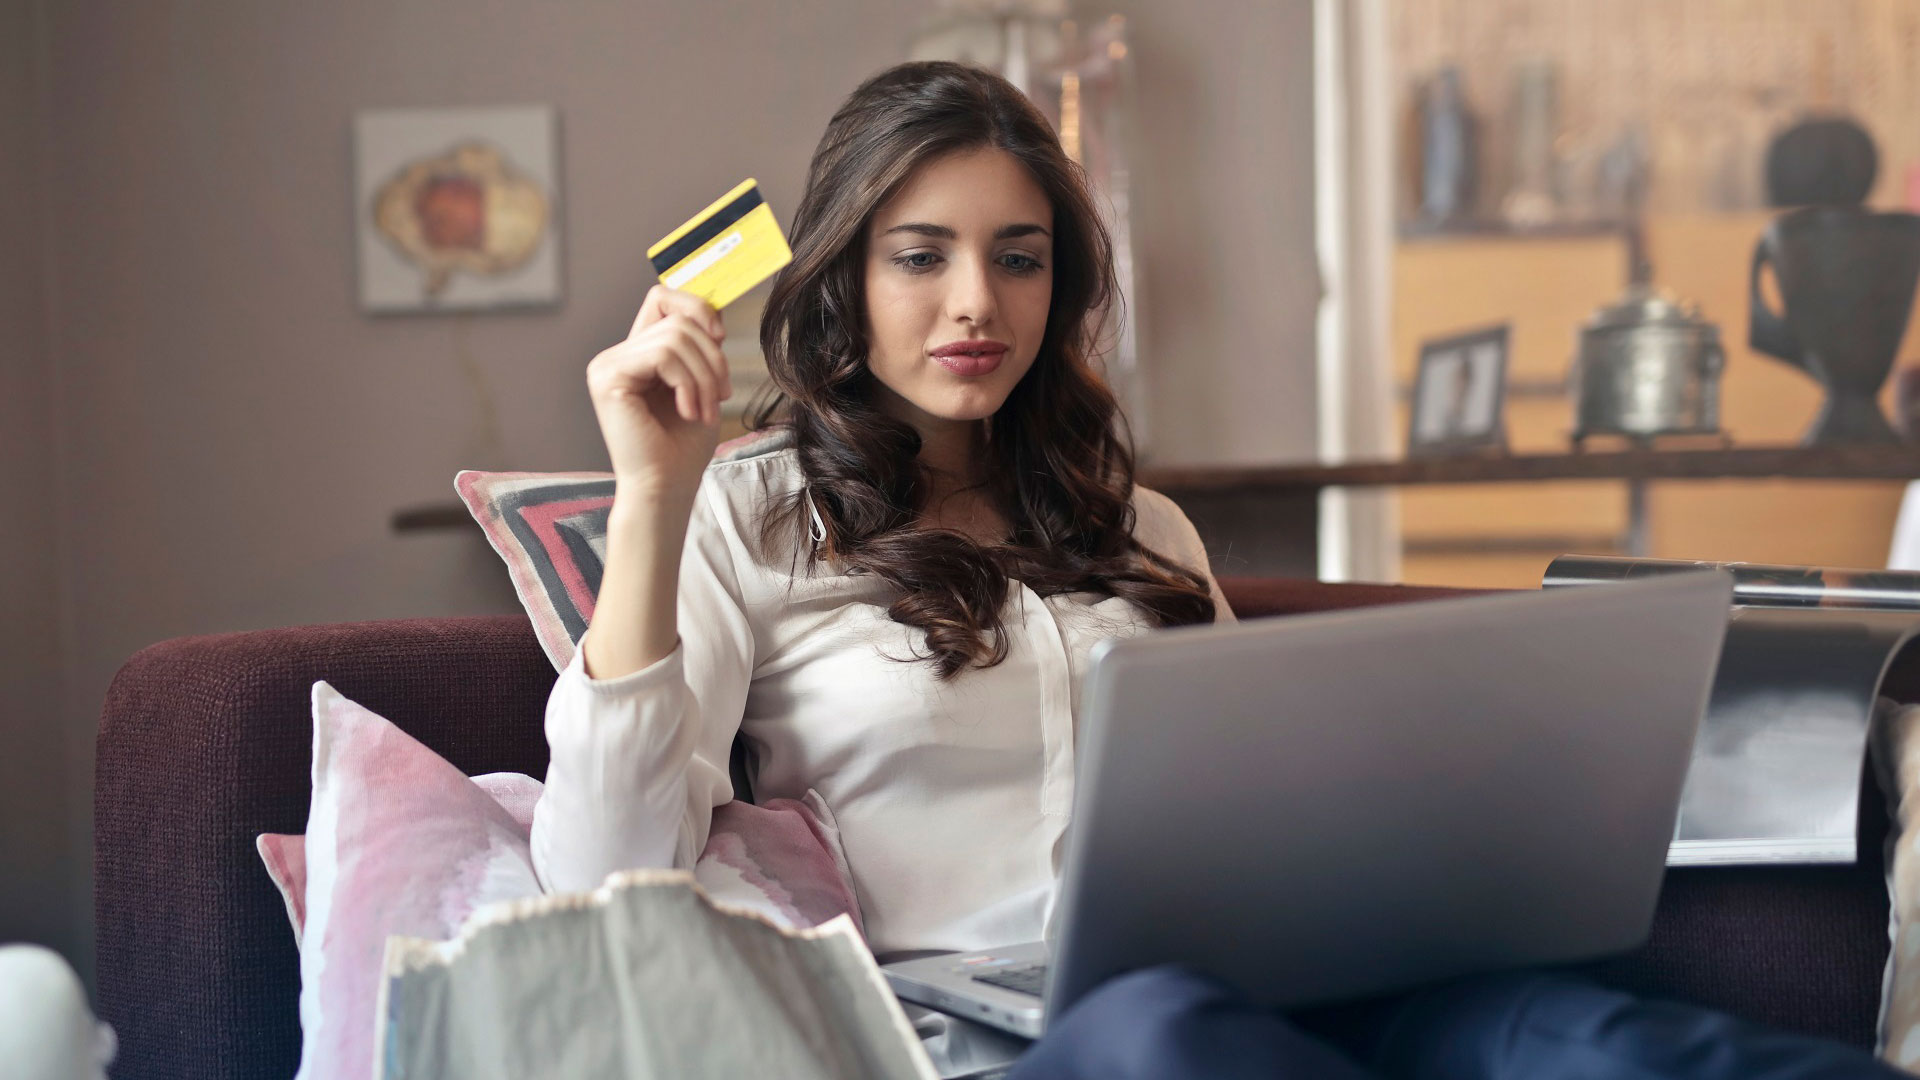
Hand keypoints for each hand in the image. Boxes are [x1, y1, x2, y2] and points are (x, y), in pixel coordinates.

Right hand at [586, 285, 731, 499]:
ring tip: (704, 410)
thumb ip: (700, 345)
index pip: (662, 297)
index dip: (696, 307)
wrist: (666, 487)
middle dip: (712, 358)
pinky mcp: (608, 378)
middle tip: (721, 397)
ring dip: (704, 377)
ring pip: (675, 337)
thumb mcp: (701, 384)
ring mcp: (607, 365)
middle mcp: (616, 355)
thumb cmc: (683, 446)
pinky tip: (689, 412)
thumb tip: (716, 308)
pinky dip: (688, 383)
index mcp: (636, 354)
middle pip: (677, 320)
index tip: (720, 338)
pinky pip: (662, 355)